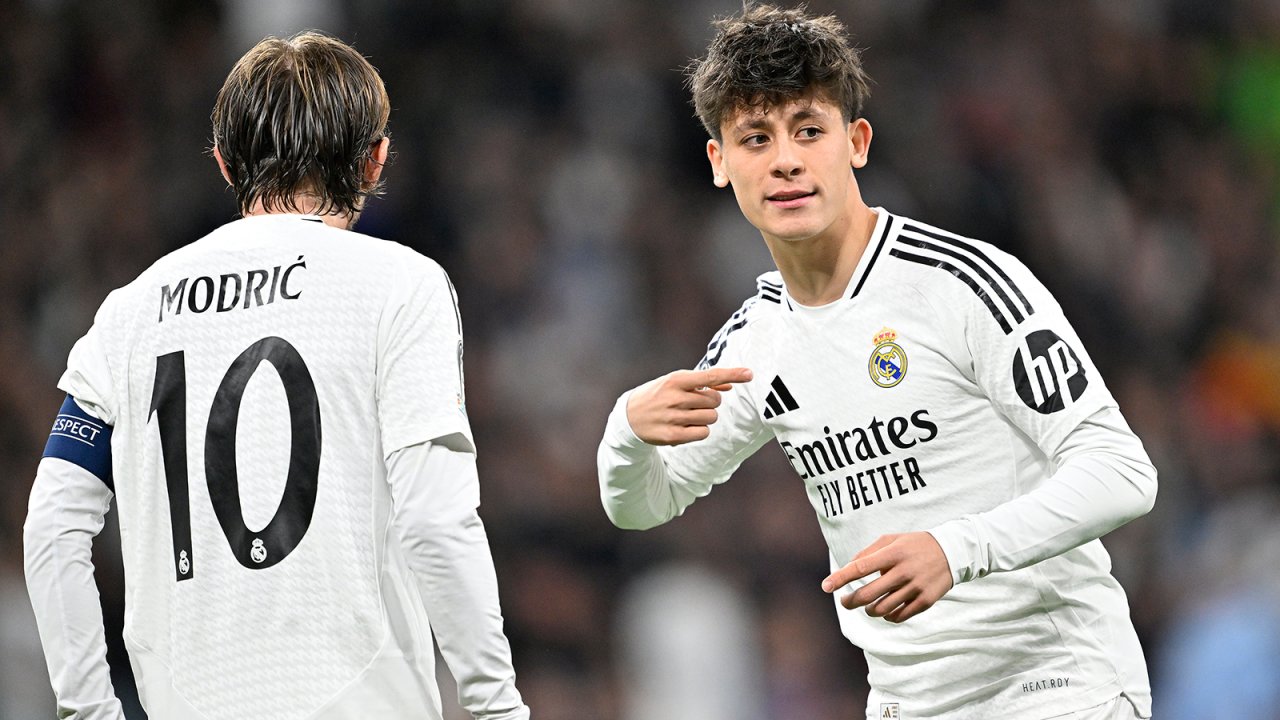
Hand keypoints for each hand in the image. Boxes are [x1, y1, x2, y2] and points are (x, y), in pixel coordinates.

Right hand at [626, 367, 752, 445]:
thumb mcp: (675, 382)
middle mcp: (675, 397)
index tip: (750, 374)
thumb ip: (703, 383)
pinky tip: (686, 427)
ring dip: (705, 417)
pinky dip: (700, 430)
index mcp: (676, 380)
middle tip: (695, 403)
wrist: (629, 417)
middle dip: (711, 402)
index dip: (732, 374)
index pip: (710, 376)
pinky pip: (704, 433)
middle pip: (715, 400)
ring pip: (711, 417)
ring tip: (688, 415)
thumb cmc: (658, 395)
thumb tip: (730, 385)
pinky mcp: (673, 435)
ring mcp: (674, 417)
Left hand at [821, 532, 953, 622]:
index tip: (825, 586)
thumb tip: (846, 570)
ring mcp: (915, 588)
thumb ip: (867, 553)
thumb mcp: (890, 539)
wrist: (952, 552)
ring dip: (868, 610)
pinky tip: (885, 610)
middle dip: (850, 601)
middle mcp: (903, 571)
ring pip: (881, 609)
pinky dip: (886, 616)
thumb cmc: (913, 545)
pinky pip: (898, 616)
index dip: (840, 578)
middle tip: (845, 601)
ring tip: (867, 605)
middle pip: (868, 594)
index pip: (860, 567)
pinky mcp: (925, 601)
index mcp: (893, 553)